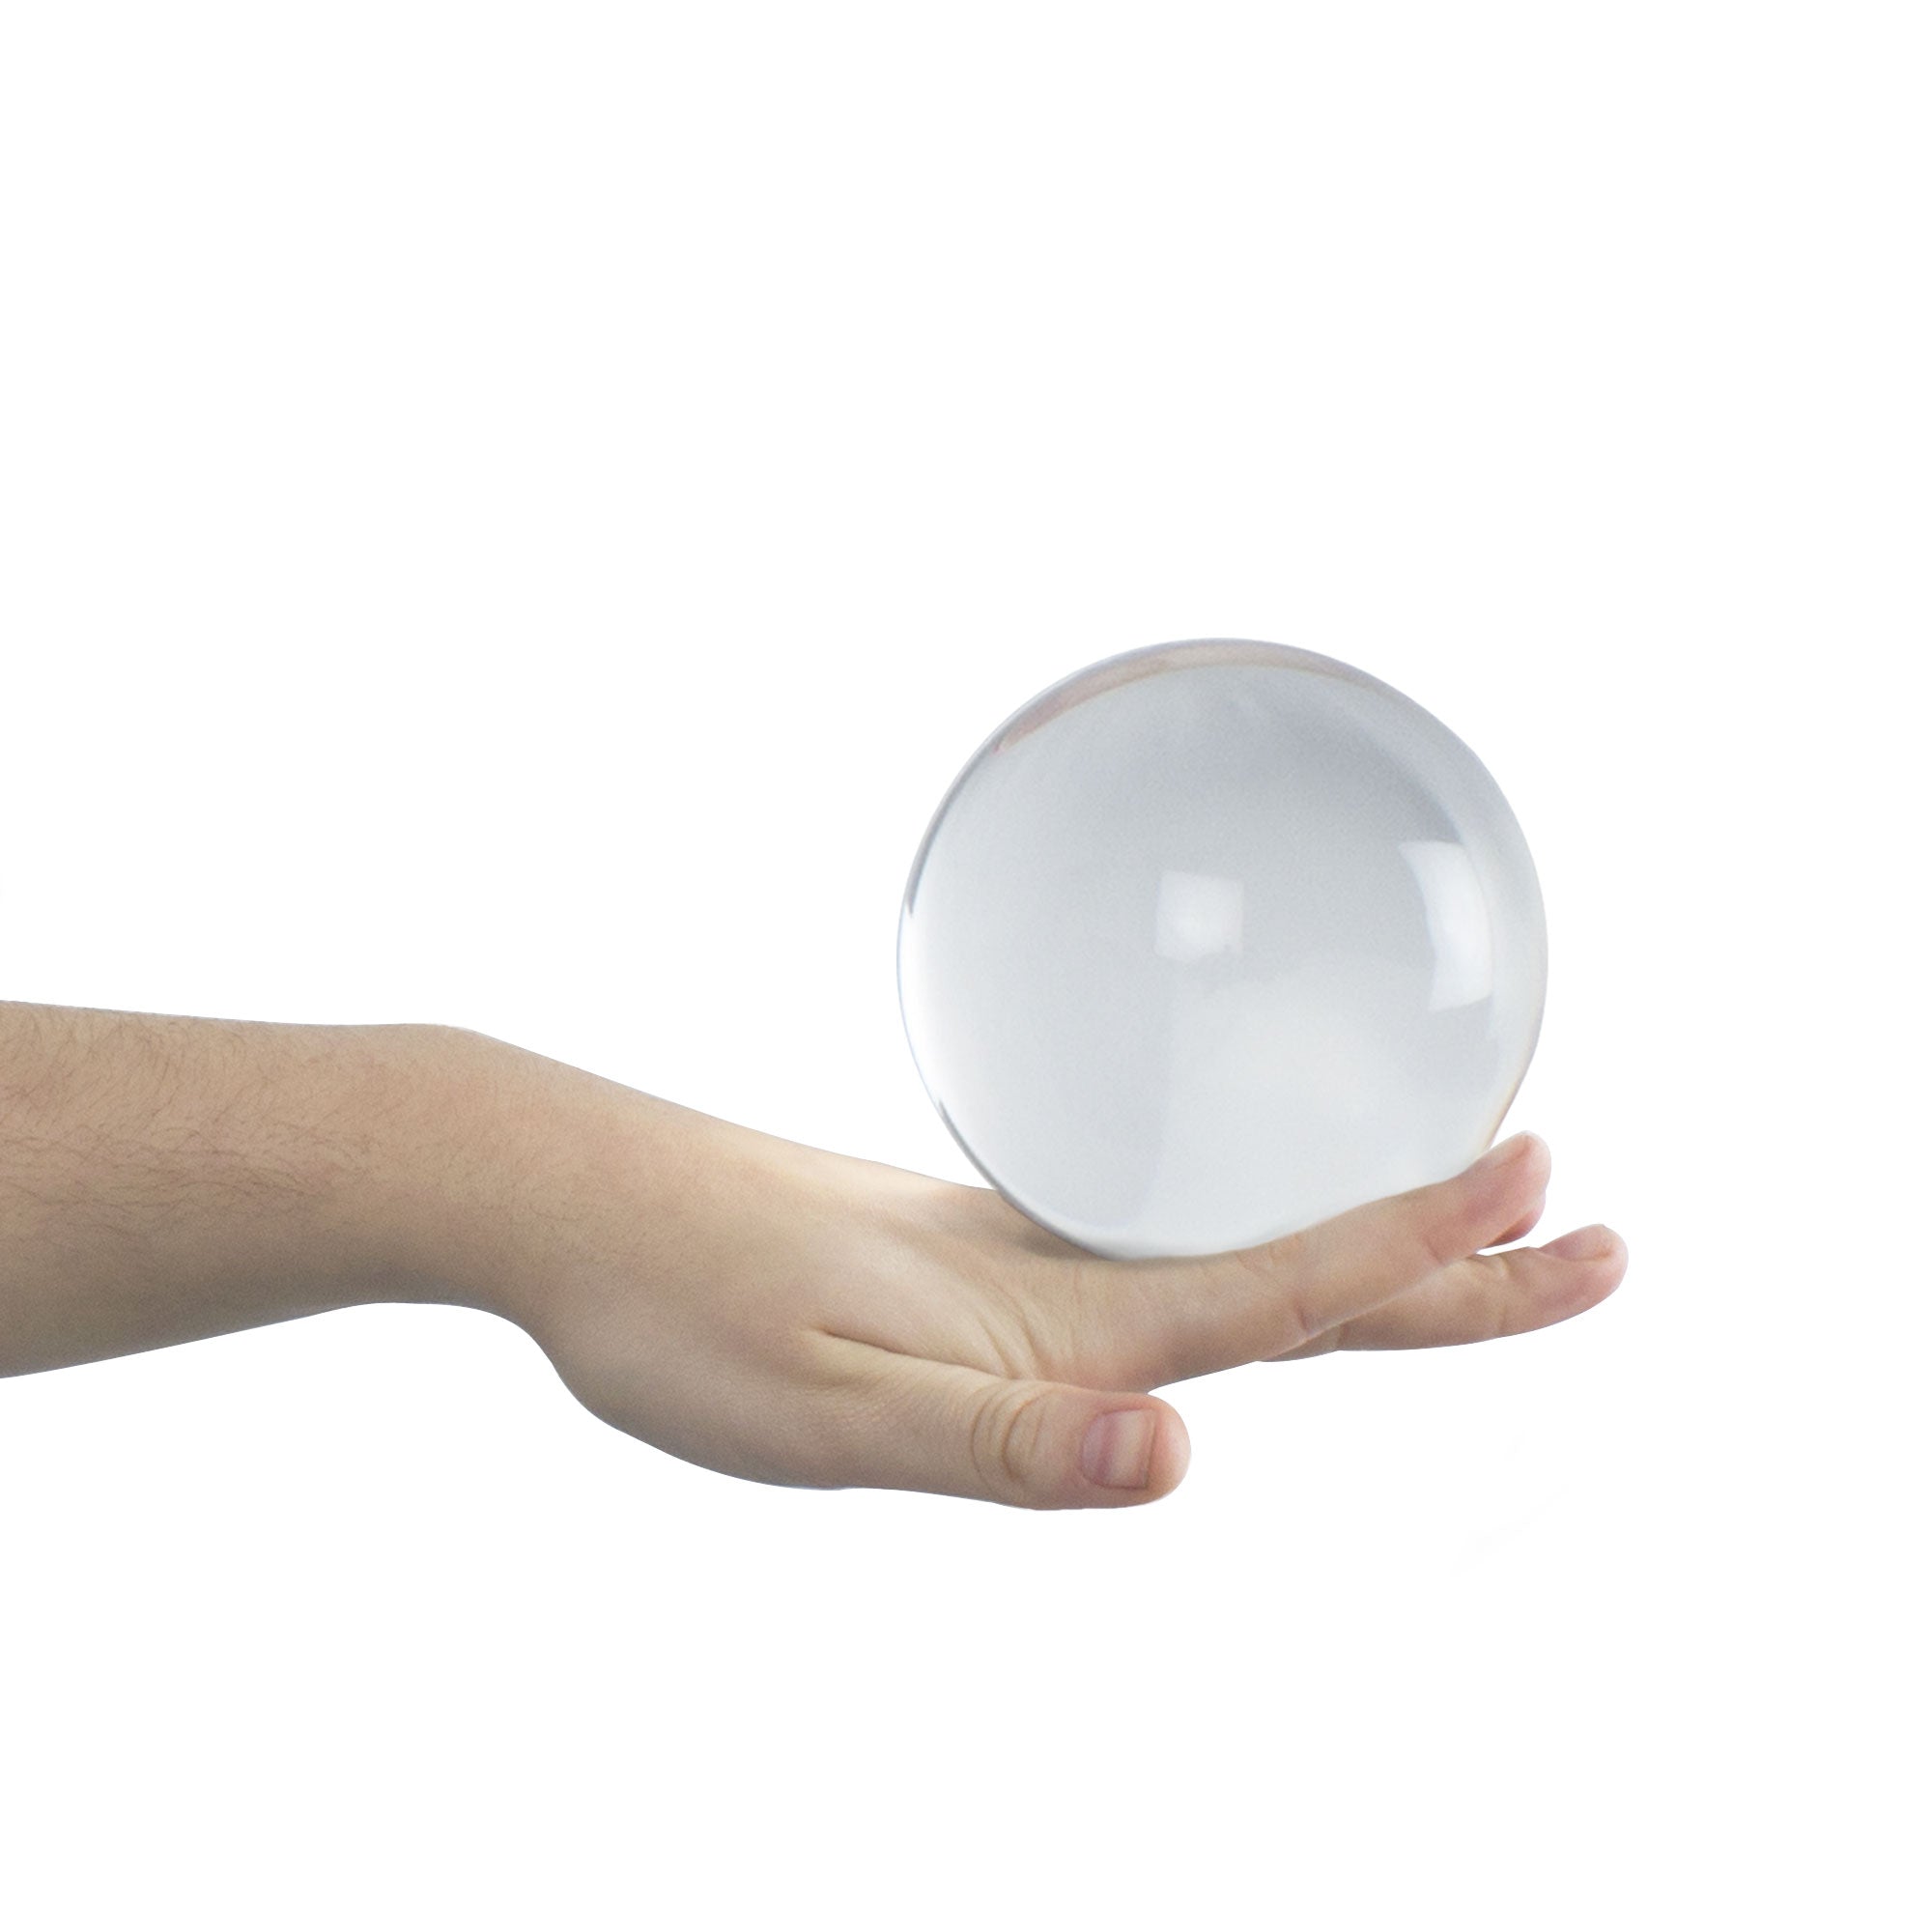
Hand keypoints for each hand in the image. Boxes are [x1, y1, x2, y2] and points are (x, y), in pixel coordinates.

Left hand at [482, 1042, 1626, 1510]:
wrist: (590, 1204)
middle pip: (1297, 1261)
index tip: (1554, 1205)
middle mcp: (1066, 1264)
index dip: (1423, 1254)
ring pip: (1234, 1251)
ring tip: (1468, 1233)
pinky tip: (1245, 1251)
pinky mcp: (977, 1250)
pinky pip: (1157, 1248)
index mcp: (1062, 1309)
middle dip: (1450, 1254)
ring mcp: (1024, 1247)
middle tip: (1586, 1226)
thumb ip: (1012, 1445)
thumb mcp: (839, 1417)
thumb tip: (1179, 1457)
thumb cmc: (694, 1313)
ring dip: (1368, 1245)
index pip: (1282, 1284)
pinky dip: (1254, 1245)